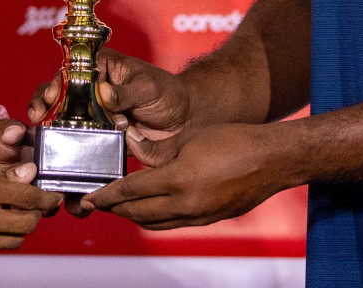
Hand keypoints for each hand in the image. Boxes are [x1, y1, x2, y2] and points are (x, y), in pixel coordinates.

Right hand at [0, 149, 62, 249]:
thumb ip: (0, 170)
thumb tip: (30, 173)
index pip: (26, 198)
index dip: (46, 198)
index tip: (53, 195)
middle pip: (26, 224)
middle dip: (38, 214)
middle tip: (39, 204)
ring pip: (13, 240)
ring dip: (22, 227)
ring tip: (19, 212)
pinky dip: (2, 234)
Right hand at [28, 48, 191, 142]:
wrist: (184, 122)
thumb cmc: (167, 94)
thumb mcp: (148, 88)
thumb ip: (126, 92)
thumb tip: (104, 93)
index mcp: (100, 67)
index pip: (71, 70)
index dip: (56, 82)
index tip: (51, 96)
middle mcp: (90, 89)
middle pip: (58, 96)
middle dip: (44, 107)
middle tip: (38, 120)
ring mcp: (91, 114)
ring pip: (64, 122)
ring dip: (53, 133)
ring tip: (45, 142)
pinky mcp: (97, 137)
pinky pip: (80, 145)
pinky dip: (71, 156)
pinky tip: (65, 168)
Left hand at [82, 123, 289, 230]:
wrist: (271, 160)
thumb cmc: (231, 139)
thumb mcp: (188, 138)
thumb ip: (156, 149)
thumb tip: (131, 146)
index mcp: (178, 180)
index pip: (132, 191)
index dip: (108, 195)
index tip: (90, 198)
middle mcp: (186, 204)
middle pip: (138, 213)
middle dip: (115, 209)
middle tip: (98, 203)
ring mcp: (198, 216)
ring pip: (155, 223)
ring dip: (134, 216)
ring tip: (120, 205)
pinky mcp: (209, 220)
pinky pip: (173, 224)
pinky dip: (156, 217)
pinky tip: (151, 206)